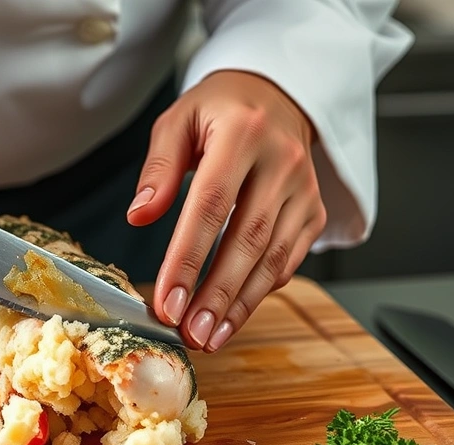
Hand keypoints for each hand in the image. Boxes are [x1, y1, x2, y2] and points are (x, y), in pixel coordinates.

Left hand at [128, 71, 325, 352]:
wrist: (275, 97)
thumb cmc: (218, 112)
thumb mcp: (177, 121)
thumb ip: (158, 168)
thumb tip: (139, 216)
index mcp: (242, 134)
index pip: (210, 205)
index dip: (188, 259)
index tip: (167, 301)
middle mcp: (282, 162)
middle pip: (247, 240)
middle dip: (216, 294)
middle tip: (190, 333)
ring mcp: (304, 189)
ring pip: (273, 258)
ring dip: (240, 305)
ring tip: (209, 337)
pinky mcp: (314, 211)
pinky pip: (289, 260)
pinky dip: (261, 292)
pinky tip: (233, 316)